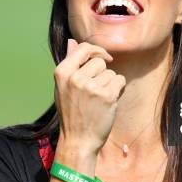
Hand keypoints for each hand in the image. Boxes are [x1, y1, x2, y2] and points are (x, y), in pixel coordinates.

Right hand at [53, 39, 125, 155]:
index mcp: (62, 73)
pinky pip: (119, 80)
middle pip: (100, 61)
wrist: (78, 140)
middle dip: (102, 73)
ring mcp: (91, 87)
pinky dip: (118, 89)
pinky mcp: (106, 96)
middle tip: (95, 91)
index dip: (96, 50)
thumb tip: (72, 41)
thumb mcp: (63, 87)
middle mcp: (75, 78)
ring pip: (111, 72)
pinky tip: (109, 101)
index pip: (83, 48)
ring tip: (100, 99)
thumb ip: (70, 63)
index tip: (104, 57)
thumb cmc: (71, 112)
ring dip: (110, 83)